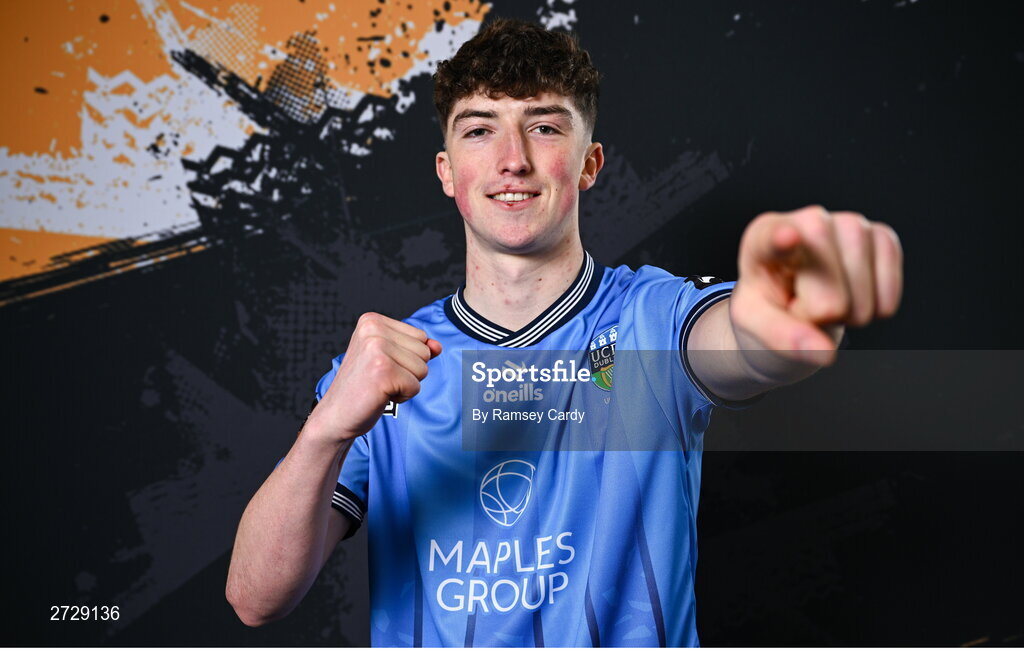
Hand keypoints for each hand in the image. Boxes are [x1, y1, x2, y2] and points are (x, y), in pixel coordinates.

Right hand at [307, 312, 441, 441]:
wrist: (336, 414)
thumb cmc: (363, 386)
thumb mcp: (390, 359)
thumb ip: (416, 349)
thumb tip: (437, 346)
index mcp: (372, 321)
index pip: (420, 337)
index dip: (407, 358)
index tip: (380, 366)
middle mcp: (373, 329)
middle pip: (424, 351)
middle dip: (409, 371)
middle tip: (380, 378)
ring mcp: (377, 349)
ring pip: (423, 369)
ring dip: (406, 383)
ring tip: (380, 385)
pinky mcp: (383, 371)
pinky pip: (416, 386)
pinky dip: (403, 396)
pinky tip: (380, 395)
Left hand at [730, 205, 902, 365]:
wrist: (797, 298)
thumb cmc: (770, 305)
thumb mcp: (756, 325)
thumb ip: (782, 338)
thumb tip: (824, 353)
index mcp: (763, 238)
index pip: (772, 238)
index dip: (781, 239)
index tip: (786, 237)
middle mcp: (809, 220)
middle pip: (829, 291)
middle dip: (820, 314)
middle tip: (802, 305)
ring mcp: (851, 224)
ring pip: (863, 299)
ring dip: (847, 314)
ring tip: (824, 298)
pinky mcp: (883, 237)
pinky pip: (888, 299)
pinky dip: (873, 311)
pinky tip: (852, 294)